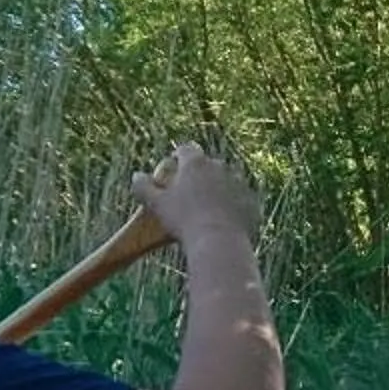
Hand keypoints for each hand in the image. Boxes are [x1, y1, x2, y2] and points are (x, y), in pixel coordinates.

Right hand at [136, 143, 260, 252]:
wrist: (218, 240)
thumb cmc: (183, 219)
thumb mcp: (156, 204)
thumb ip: (144, 187)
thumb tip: (136, 176)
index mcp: (196, 163)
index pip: (186, 149)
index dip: (179, 156)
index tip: (174, 165)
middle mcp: (220, 166)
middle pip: (209, 164)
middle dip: (201, 172)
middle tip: (191, 188)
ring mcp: (239, 182)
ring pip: (228, 180)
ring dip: (220, 187)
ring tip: (209, 204)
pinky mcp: (252, 199)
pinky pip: (241, 198)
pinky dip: (234, 204)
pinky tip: (225, 217)